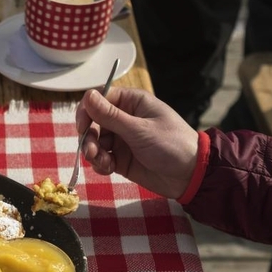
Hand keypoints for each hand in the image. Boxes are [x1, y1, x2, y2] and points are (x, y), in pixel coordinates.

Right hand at [75, 86, 198, 198]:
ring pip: (95, 141)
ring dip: (93, 152)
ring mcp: (122, 139)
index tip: (82, 126)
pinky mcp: (121, 159)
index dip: (87, 111)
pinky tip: (108, 169)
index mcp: (132, 103)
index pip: (100, 99)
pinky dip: (100, 164)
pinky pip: (101, 158)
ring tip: (102, 162)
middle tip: (90, 151)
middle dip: (88, 137)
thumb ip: (111, 116)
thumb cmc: (171, 144)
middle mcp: (125, 119)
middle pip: (93, 122)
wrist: (189, 175)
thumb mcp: (140, 129)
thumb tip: (87, 96)